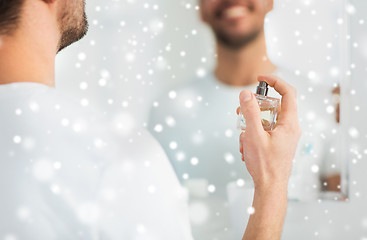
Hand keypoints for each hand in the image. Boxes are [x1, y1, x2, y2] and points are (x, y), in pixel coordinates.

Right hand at [238, 75, 300, 189]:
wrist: (270, 187)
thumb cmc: (265, 165)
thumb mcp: (254, 135)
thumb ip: (250, 112)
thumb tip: (246, 93)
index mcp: (289, 123)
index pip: (288, 93)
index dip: (275, 82)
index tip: (260, 79)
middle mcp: (289, 128)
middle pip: (272, 106)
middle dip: (254, 109)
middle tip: (241, 113)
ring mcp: (283, 136)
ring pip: (265, 120)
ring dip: (250, 126)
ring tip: (243, 140)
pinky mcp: (277, 143)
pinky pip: (264, 131)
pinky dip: (253, 135)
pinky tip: (246, 147)